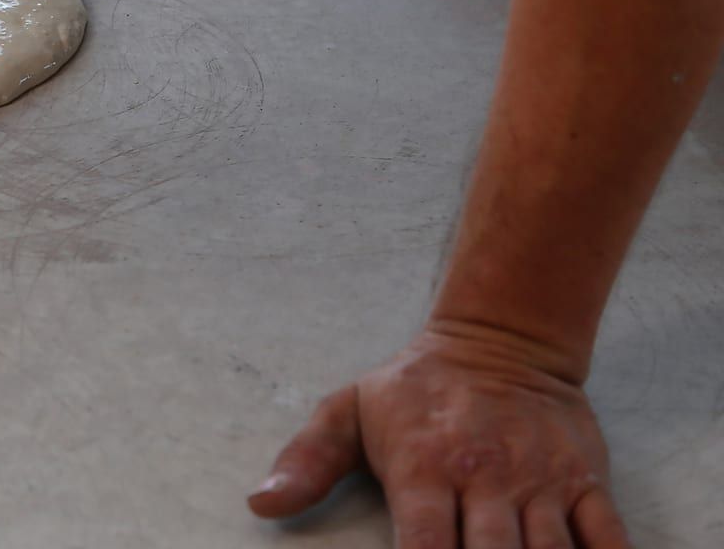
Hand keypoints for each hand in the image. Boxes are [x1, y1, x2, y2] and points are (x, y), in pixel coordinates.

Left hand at [249, 320, 628, 547]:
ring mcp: (540, 482)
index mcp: (424, 468)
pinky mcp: (585, 481)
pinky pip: (608, 538)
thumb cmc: (415, 389)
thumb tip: (259, 503)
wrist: (501, 340)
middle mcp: (484, 479)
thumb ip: (306, 460)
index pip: (423, 547)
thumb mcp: (349, 409)